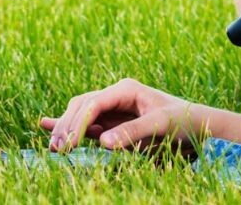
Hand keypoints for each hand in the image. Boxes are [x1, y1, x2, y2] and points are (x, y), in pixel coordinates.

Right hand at [39, 78, 193, 152]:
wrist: (196, 126)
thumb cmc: (183, 120)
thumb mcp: (161, 125)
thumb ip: (133, 132)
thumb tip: (102, 142)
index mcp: (126, 89)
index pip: (93, 103)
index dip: (77, 122)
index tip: (68, 143)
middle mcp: (115, 95)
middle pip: (81, 106)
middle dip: (67, 126)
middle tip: (57, 150)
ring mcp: (112, 109)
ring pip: (80, 114)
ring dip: (65, 128)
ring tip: (53, 148)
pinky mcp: (112, 122)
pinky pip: (85, 123)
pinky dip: (68, 125)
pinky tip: (45, 124)